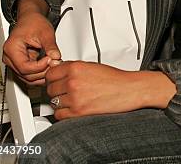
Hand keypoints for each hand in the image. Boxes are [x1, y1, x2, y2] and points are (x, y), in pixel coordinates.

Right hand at [3, 12, 61, 85]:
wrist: (30, 19)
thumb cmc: (34, 23)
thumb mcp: (45, 33)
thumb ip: (51, 46)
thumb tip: (56, 58)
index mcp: (11, 48)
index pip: (24, 67)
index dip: (40, 66)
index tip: (51, 59)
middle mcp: (9, 58)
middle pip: (25, 75)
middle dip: (43, 72)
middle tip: (55, 63)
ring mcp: (14, 63)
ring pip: (28, 78)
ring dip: (42, 74)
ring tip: (53, 65)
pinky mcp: (20, 65)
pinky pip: (30, 74)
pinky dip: (40, 73)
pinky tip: (49, 67)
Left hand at [45, 61, 175, 119]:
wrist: (130, 89)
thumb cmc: (115, 78)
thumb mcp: (92, 66)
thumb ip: (73, 68)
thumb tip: (57, 70)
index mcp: (76, 68)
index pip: (50, 74)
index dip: (53, 78)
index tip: (56, 80)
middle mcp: (73, 82)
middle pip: (50, 88)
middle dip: (57, 90)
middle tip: (65, 91)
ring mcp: (74, 97)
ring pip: (53, 102)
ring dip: (61, 102)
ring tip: (71, 100)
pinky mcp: (78, 112)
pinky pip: (59, 114)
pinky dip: (64, 113)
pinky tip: (73, 108)